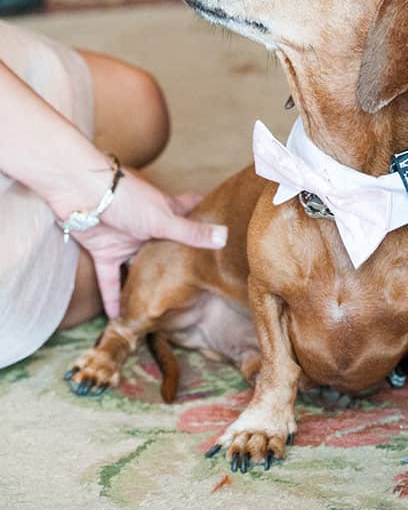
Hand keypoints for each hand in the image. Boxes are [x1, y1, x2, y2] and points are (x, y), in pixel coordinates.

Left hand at [73, 171, 227, 317]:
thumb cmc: (125, 197)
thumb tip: (225, 237)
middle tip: (194, 281)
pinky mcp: (104, 252)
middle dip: (176, 259)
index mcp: (166, 211)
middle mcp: (148, 226)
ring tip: (159, 305)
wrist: (81, 191)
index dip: (205, 213)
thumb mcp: (163, 218)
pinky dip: (112, 298)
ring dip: (145, 282)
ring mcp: (126, 240)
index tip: (221, 223)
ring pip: (139, 265)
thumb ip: (191, 232)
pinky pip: (110, 280)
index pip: (191, 209)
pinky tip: (118, 318)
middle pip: (166, 244)